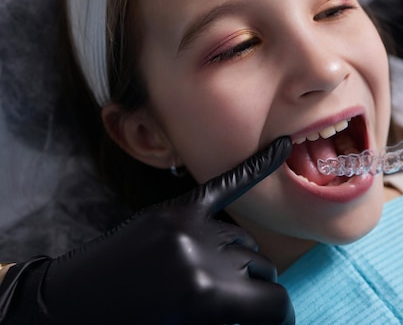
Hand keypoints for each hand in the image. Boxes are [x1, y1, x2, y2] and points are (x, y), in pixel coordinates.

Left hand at [0, 137, 294, 324]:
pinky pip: (223, 187)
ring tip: (223, 276)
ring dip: (242, 260)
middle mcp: (200, 255)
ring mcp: (186, 226)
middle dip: (256, 290)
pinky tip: (280, 148)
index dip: (279, 316)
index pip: (274, 303)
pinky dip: (252, 170)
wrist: (69, 306)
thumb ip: (233, 317)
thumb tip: (269, 311)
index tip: (275, 320)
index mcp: (205, 296)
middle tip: (237, 305)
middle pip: (260, 269)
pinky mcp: (174, 210)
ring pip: (243, 241)